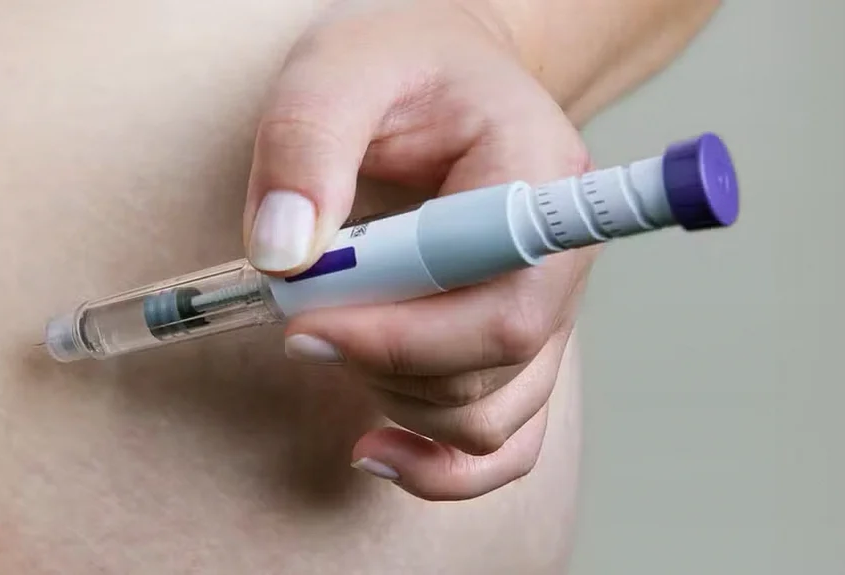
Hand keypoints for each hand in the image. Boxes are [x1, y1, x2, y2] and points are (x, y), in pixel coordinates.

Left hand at [242, 0, 597, 500]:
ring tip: (334, 342)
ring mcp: (545, 309)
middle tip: (301, 322)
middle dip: (382, 365)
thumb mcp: (338, 67)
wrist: (446, 71)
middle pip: (494, 369)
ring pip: (490, 420)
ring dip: (395, 404)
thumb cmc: (402, 60)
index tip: (307, 323)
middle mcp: (558, 257)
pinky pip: (505, 443)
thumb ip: (306, 146)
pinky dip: (442, 466)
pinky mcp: (515, 346)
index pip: (499, 304)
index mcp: (538, 180)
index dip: (402, 338)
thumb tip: (286, 259)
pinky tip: (378, 447)